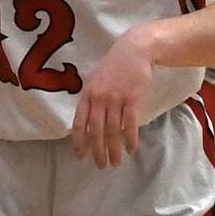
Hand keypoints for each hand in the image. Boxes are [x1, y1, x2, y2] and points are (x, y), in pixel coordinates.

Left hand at [70, 27, 154, 167]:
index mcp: (87, 94)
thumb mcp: (96, 80)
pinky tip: (131, 149)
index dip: (79, 141)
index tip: (79, 156)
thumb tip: (89, 121)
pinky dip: (130, 139)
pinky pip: (130, 124)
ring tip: (115, 162)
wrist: (135, 50)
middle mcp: (98, 98)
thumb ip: (92, 99)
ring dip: (114, 149)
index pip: (80, 122)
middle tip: (101, 165)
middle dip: (97, 151)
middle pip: (96, 130)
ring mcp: (115, 98)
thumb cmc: (115, 66)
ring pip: (113, 130)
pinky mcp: (132, 99)